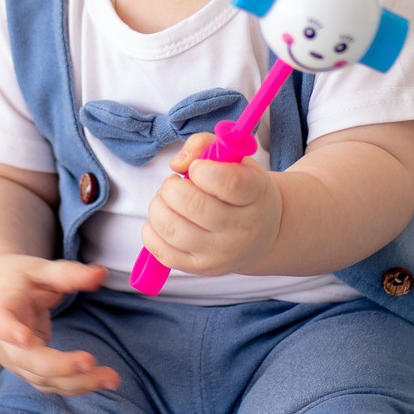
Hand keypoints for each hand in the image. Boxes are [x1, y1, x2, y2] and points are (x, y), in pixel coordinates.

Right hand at [0, 252, 116, 395]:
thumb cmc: (15, 280)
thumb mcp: (37, 269)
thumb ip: (67, 273)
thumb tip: (100, 273)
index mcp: (0, 311)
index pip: (1, 324)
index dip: (11, 332)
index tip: (25, 339)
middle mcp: (4, 343)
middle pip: (29, 361)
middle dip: (61, 366)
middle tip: (91, 362)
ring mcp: (16, 362)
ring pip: (44, 379)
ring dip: (78, 382)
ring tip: (111, 379)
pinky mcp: (30, 371)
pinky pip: (53, 383)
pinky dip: (78, 384)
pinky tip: (103, 380)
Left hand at [144, 133, 282, 276]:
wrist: (261, 233)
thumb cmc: (242, 189)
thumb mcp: (235, 159)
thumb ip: (205, 145)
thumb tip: (178, 163)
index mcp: (256, 194)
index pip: (229, 183)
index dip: (202, 170)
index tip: (197, 168)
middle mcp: (243, 228)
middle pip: (194, 205)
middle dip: (172, 187)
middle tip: (175, 184)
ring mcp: (221, 253)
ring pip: (172, 228)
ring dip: (158, 206)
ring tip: (168, 201)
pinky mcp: (200, 268)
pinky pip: (161, 251)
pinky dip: (152, 230)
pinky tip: (165, 219)